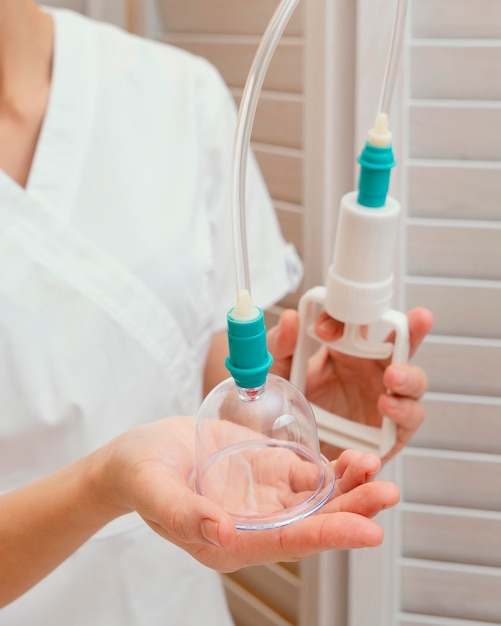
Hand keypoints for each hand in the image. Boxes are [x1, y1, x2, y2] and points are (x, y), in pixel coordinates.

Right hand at [96, 418, 398, 572]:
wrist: (143, 451)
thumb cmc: (140, 473)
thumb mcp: (153, 489)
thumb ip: (182, 511)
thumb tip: (221, 531)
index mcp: (229, 541)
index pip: (286, 542)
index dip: (327, 536)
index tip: (366, 530)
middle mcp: (255, 524)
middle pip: (312, 522)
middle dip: (352, 510)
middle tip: (387, 493)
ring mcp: (264, 496)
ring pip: (317, 498)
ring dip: (349, 486)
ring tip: (374, 467)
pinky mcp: (267, 471)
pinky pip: (307, 474)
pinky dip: (332, 468)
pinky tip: (353, 458)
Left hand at [267, 307, 432, 461]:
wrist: (293, 458)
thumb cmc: (289, 410)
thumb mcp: (279, 374)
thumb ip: (281, 346)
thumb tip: (291, 317)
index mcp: (346, 351)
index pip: (359, 323)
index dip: (349, 320)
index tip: (326, 329)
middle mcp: (371, 371)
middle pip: (402, 344)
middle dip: (413, 329)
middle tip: (419, 318)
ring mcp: (385, 399)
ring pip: (414, 381)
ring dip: (409, 375)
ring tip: (392, 377)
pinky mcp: (392, 432)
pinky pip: (409, 418)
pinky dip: (403, 411)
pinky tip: (385, 406)